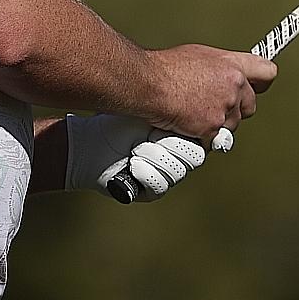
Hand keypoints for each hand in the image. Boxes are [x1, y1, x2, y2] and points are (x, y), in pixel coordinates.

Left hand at [64, 114, 206, 200]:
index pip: (207, 138)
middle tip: (149, 135)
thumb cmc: (120, 121)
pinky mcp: (154, 191)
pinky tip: (132, 164)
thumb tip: (205, 110)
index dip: (201, 136)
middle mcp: (179, 156)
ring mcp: (168, 175)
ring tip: (135, 148)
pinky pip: (160, 184)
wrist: (91, 142)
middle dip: (170, 144)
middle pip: (195, 156)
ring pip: (177, 170)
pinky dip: (144, 170)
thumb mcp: (151, 108)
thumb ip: (176, 110)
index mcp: (183, 134)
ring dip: (152, 155)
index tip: (192, 131)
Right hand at [145, 44, 276, 142]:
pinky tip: (188, 125)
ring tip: (194, 114)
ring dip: (218, 125)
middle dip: (235, 110)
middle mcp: (234, 86)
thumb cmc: (167, 68)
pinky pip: (214, 140)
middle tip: (214, 107)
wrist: (150, 83)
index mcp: (232, 65)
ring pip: (232, 125)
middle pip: (250, 105)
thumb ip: (220, 68)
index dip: (262, 83)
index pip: (267, 73)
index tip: (258, 87)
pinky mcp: (213, 128)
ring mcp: (224, 108)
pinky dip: (202, 137)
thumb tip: (222, 77)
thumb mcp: (200, 55)